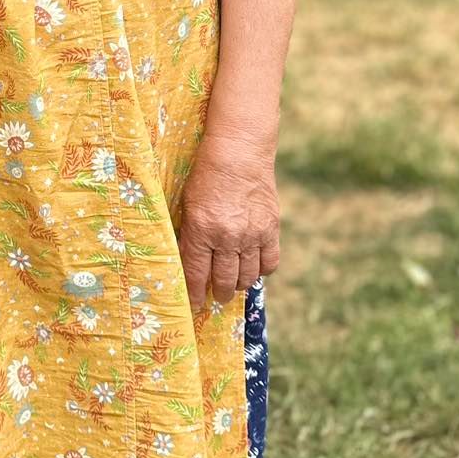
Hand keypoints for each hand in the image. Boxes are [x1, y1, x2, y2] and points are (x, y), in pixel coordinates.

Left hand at [177, 132, 280, 308]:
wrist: (238, 152)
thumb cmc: (205, 176)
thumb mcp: (187, 204)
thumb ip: (190, 234)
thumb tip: (190, 263)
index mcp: (200, 230)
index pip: (196, 274)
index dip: (195, 294)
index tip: (194, 304)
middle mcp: (226, 237)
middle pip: (223, 281)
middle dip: (218, 294)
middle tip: (216, 297)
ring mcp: (251, 235)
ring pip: (247, 276)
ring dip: (238, 284)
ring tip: (233, 284)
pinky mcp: (270, 229)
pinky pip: (269, 263)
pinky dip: (261, 270)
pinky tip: (253, 266)